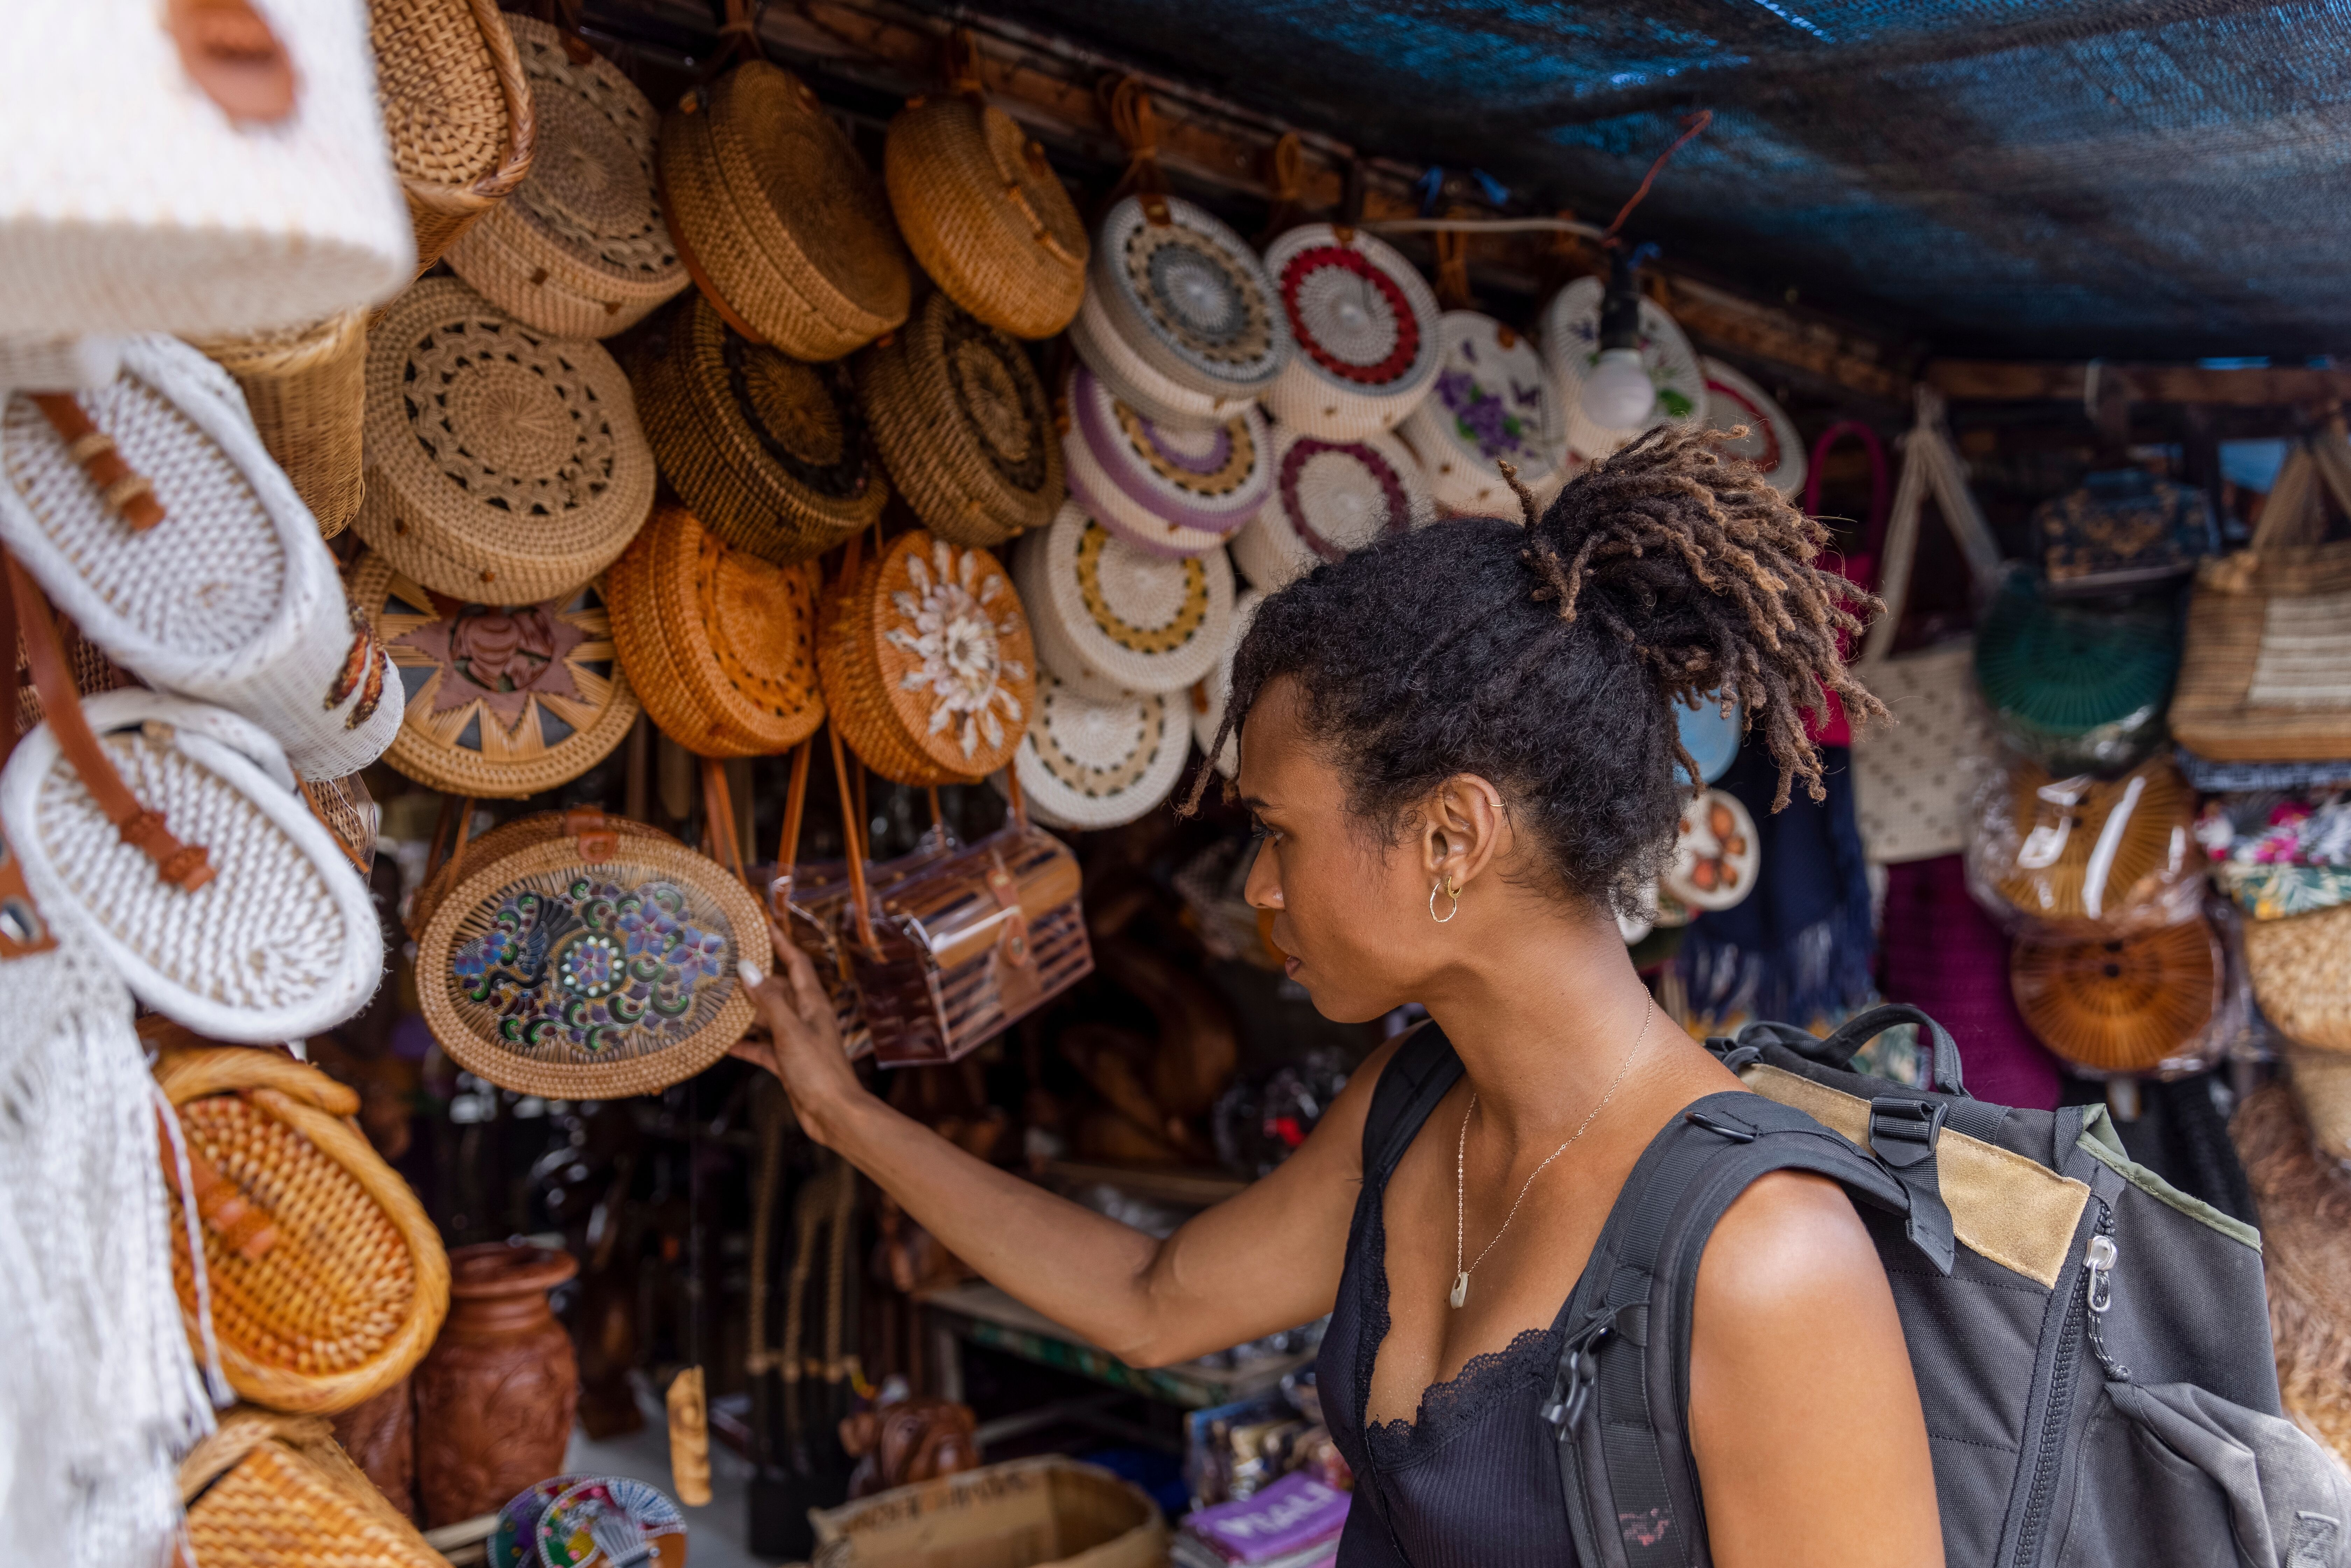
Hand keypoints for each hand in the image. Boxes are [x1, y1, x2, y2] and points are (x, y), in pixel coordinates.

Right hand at [730, 922, 866, 1146]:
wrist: (834, 1114)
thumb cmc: (819, 1071)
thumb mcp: (791, 1031)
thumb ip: (769, 1002)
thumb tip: (748, 969)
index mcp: (813, 1004)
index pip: (796, 963)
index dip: (782, 943)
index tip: (763, 926)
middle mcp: (805, 1018)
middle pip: (777, 990)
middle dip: (753, 980)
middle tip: (722, 969)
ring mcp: (796, 1040)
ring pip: (767, 1018)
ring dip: (745, 1012)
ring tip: (715, 1001)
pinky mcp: (787, 1062)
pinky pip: (762, 1046)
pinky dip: (744, 1043)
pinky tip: (722, 1042)